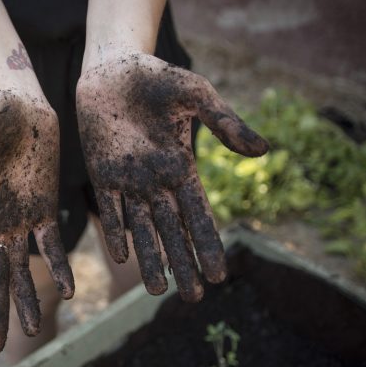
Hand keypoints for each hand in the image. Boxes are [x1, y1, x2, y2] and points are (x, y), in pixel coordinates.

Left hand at [77, 53, 267, 301]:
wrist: (114, 67)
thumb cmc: (158, 77)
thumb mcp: (197, 96)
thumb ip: (225, 123)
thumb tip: (264, 151)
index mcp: (182, 168)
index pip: (199, 216)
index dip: (208, 245)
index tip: (220, 274)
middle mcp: (156, 182)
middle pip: (172, 232)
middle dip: (182, 265)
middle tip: (192, 299)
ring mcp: (128, 181)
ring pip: (142, 229)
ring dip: (150, 259)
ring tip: (158, 291)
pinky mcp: (101, 174)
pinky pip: (110, 209)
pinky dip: (117, 231)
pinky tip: (123, 255)